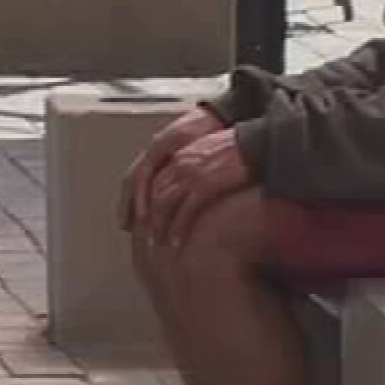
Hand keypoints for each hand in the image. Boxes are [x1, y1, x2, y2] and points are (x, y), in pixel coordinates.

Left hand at [120, 101, 225, 231]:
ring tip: (154, 243)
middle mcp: (176, 162)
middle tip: (136, 234)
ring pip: (162, 203)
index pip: (141, 176)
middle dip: (138, 215)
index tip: (127, 216)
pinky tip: (176, 242)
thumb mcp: (201, 153)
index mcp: (173, 152)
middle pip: (146, 191)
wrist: (257, 141)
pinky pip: (185, 210)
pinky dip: (178, 227)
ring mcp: (189, 172)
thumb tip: (180, 186)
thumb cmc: (233, 148)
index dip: (131, 198)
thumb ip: (186, 166)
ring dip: (156, 225)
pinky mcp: (206, 183)